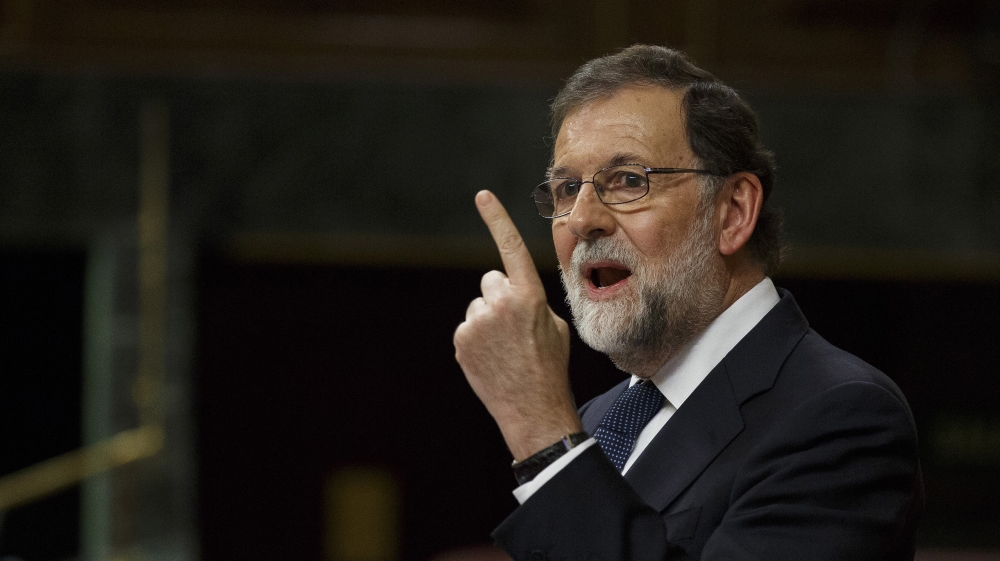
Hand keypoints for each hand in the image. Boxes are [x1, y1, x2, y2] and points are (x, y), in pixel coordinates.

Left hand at [454, 191, 582, 460]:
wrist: (533, 408)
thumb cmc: (550, 365)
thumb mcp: (555, 325)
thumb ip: (532, 299)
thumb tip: (512, 291)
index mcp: (529, 295)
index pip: (510, 247)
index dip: (497, 219)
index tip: (482, 195)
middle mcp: (500, 303)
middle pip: (491, 281)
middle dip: (500, 297)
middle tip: (514, 328)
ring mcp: (477, 322)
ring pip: (478, 305)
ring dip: (488, 319)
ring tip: (505, 348)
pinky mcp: (461, 339)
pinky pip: (467, 327)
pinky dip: (476, 339)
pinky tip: (492, 358)